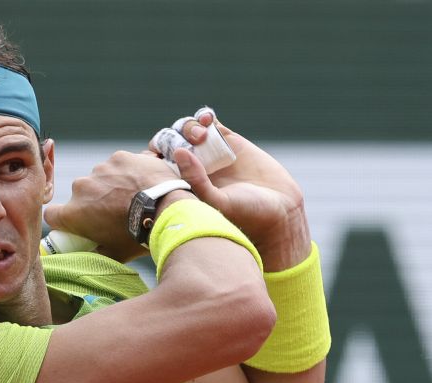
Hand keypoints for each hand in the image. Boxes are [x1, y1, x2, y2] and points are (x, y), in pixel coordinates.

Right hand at [43, 150, 176, 262]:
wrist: (166, 211)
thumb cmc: (138, 236)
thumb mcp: (113, 253)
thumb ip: (94, 253)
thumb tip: (86, 256)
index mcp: (74, 213)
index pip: (52, 215)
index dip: (63, 220)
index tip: (76, 224)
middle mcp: (81, 187)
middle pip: (81, 194)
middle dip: (93, 202)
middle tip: (115, 212)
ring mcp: (101, 169)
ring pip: (100, 177)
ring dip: (111, 185)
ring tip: (133, 196)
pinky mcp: (120, 157)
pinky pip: (120, 164)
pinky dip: (128, 172)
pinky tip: (142, 182)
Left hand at [165, 112, 309, 269]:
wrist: (279, 210)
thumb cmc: (245, 216)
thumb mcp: (216, 203)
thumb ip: (196, 181)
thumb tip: (178, 152)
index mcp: (180, 186)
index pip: (155, 165)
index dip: (152, 156)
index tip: (158, 155)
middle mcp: (192, 169)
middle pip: (168, 143)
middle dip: (172, 137)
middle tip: (190, 145)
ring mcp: (209, 154)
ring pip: (187, 130)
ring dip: (188, 127)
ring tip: (201, 135)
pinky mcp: (228, 141)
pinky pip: (210, 123)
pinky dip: (204, 116)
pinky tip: (208, 119)